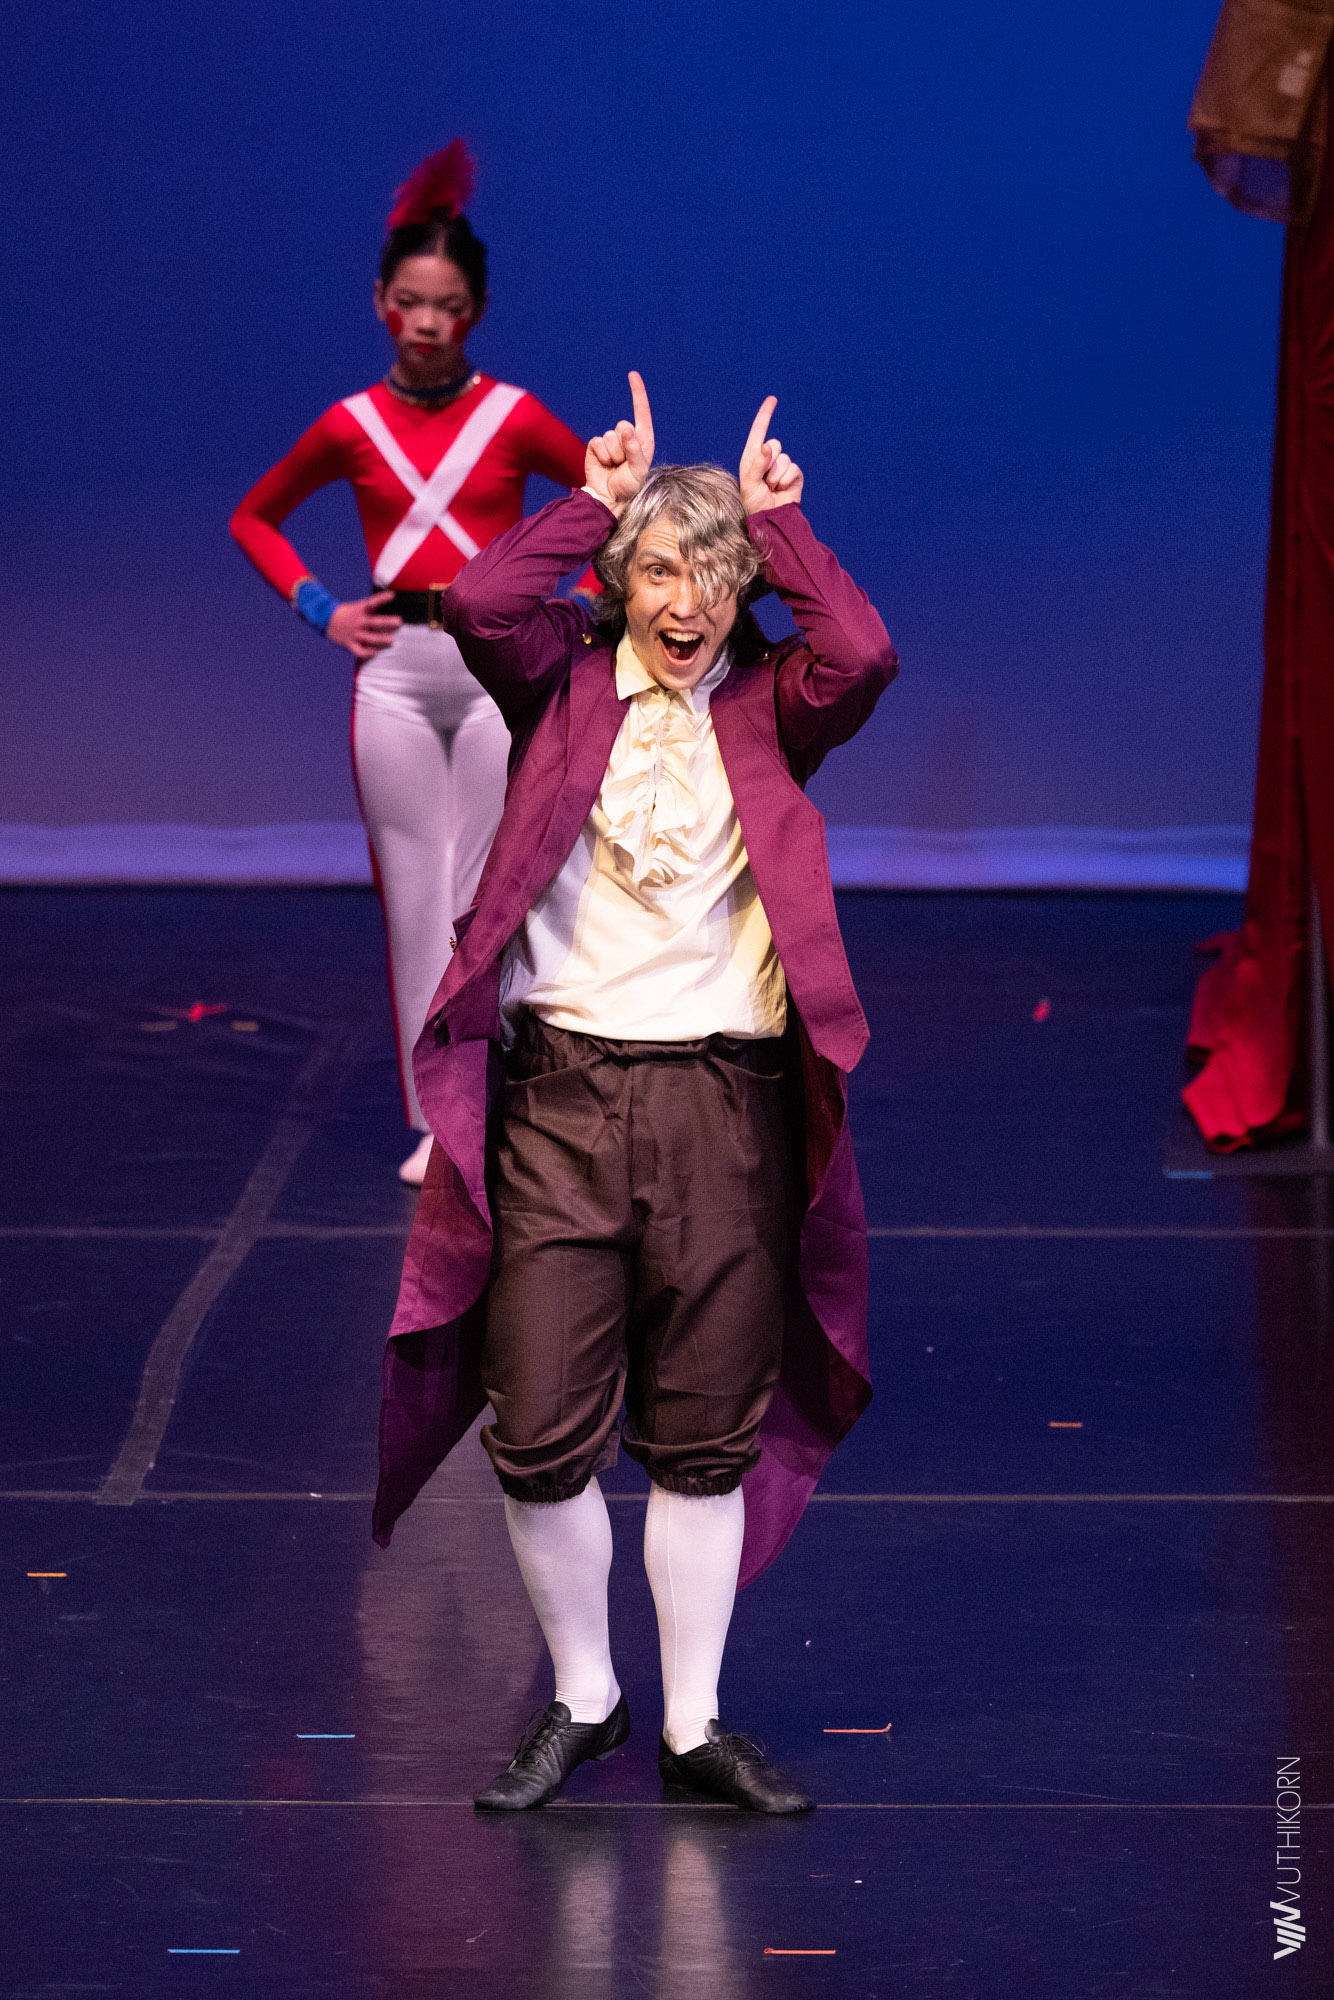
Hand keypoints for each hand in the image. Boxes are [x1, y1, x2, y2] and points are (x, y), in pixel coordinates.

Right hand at [327, 590, 401, 660]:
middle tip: (399, 622)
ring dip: (381, 639)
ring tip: (391, 640)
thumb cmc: (348, 613)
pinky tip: (375, 652)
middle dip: (388, 622)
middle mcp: (359, 621)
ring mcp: (355, 633)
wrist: (327, 619)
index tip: (392, 595)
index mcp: (361, 610)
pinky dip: (368, 653)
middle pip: (375, 622)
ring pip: (370, 638)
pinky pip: (360, 651)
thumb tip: (391, 597)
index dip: (382, 598)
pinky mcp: (350, 643)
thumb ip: (373, 605)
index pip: (372, 602)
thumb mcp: (359, 606)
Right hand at [584, 370, 654, 514]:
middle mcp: (627, 436)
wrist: (608, 497)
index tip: (632, 375)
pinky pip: (598, 443)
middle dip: (624, 446)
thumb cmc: (628, 486)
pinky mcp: (597, 445)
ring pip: (610, 436)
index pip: (642, 412)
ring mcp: (611, 440)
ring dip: (613, 455)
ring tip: (615, 467)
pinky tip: (605, 465)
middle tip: (624, 464)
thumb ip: (635, 450)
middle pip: (623, 425)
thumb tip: (626, 429)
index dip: (638, 393)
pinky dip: (602, 456)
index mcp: (643, 439)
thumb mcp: (638, 471)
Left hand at [739, 396, 802, 513]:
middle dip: (769, 463)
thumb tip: (767, 446)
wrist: (770, 519)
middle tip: (764, 482)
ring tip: (772, 489)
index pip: (759, 431)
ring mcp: (782, 466)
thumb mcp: (749, 484)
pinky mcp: (794, 474)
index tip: (772, 399)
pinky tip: (782, 491)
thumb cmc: (754, 504)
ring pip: (784, 458)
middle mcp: (768, 459)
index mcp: (752, 457)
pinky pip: (793, 468)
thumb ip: (757, 464)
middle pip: (775, 444)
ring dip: (776, 476)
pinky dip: (786, 481)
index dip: (765, 415)